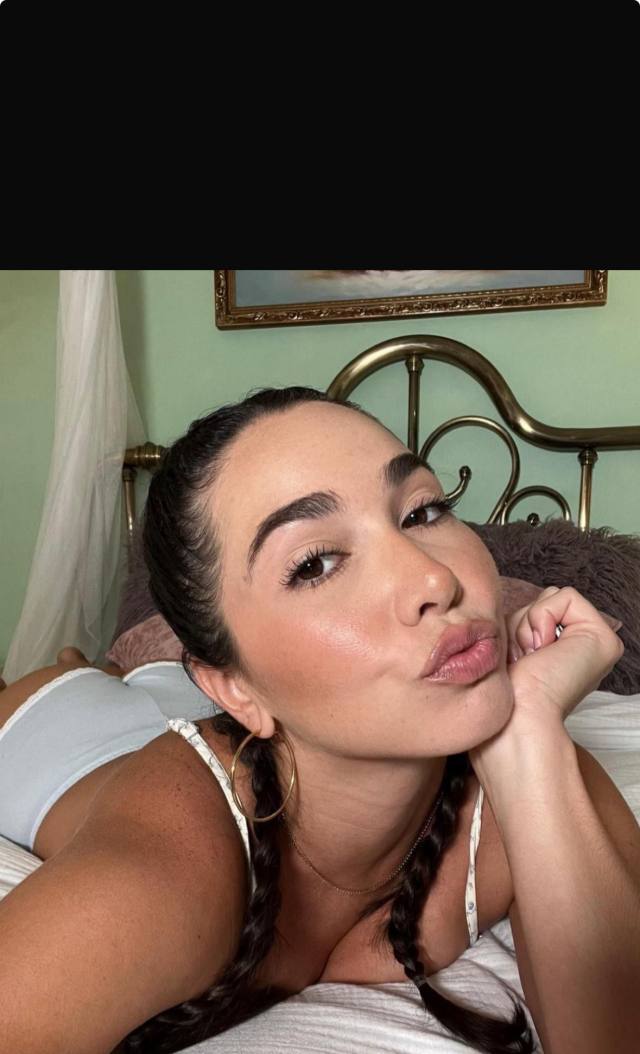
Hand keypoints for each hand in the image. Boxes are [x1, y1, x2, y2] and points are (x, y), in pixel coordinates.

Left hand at [502, 585, 623, 725]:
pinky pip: (566, 596)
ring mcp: (601, 643)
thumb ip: (522, 624)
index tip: (518, 659)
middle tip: (525, 658)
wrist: (517, 715)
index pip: (539, 610)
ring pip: (551, 597)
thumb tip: (519, 607)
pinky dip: (541, 618)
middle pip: (544, 601)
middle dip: (522, 624)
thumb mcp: (511, 646)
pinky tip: (542, 651)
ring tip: (531, 657)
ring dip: (527, 624)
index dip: (518, 627)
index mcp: (569, 651)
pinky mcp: (604, 638)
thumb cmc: (507, 689)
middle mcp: (588, 646)